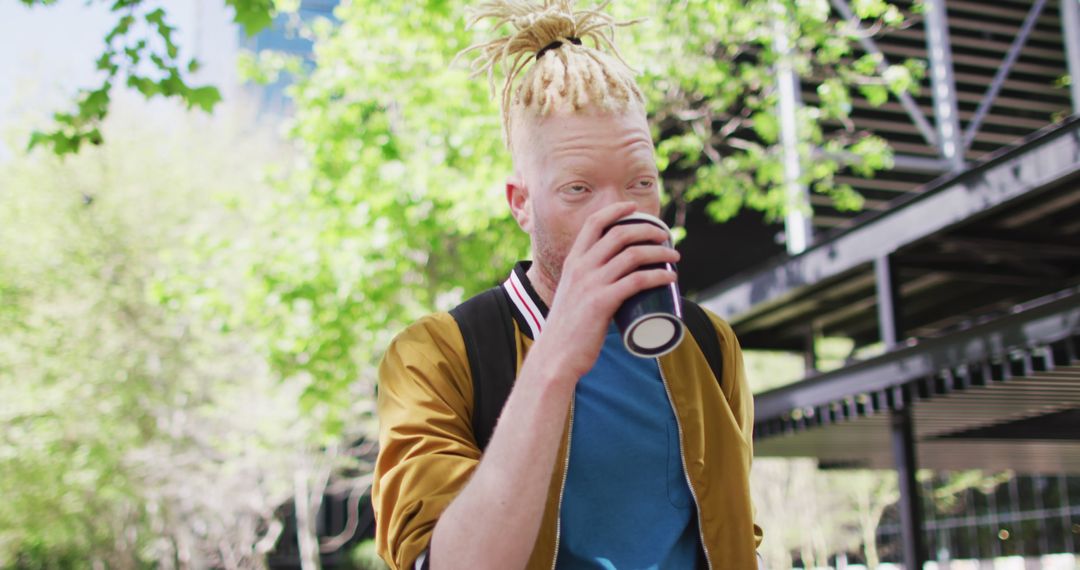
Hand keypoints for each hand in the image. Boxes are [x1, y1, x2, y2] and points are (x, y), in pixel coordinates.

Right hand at [531, 202, 679, 380]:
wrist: (555, 355)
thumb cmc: (568, 329)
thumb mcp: (572, 294)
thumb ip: (588, 284)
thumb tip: (616, 283)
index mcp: (573, 262)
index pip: (594, 223)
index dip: (617, 210)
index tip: (635, 208)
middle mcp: (581, 268)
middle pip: (620, 234)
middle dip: (648, 230)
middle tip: (665, 238)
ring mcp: (591, 284)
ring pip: (633, 255)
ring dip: (659, 251)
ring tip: (675, 257)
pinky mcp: (601, 303)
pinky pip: (637, 281)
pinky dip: (658, 275)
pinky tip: (670, 277)